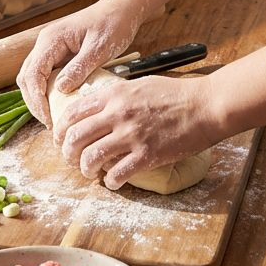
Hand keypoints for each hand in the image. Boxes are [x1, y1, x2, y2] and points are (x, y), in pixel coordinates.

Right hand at [16, 0, 144, 126]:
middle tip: (50, 123)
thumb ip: (80, 68)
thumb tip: (60, 90)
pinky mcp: (58, 54)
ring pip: (32, 78)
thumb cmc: (113, 24)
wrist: (121, 9)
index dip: (37, 99)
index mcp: (51, 39)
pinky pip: (45, 76)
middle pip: (27, 78)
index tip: (49, 118)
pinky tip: (59, 106)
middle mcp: (45, 43)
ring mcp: (50, 48)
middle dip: (34, 103)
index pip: (32, 74)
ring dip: (38, 99)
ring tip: (53, 118)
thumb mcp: (100, 48)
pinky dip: (47, 92)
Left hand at [53, 74, 221, 189]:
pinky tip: (113, 181)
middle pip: (74, 137)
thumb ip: (115, 95)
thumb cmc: (175, 93)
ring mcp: (131, 135)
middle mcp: (117, 114)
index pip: (72, 113)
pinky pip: (117, 173)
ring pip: (90, 157)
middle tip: (71, 160)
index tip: (61, 139)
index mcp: (113, 95)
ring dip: (85, 169)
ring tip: (89, 172)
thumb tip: (96, 107)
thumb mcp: (138, 84)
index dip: (60, 130)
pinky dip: (110, 181)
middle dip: (67, 153)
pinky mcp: (147, 154)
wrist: (205, 105)